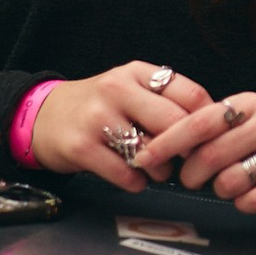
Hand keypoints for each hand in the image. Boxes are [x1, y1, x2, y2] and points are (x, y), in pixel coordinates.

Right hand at [29, 61, 212, 190]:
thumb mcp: (131, 88)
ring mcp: (97, 117)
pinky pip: (126, 174)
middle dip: (187, 149)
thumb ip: (166, 100)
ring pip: (152, 152)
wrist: (44, 116)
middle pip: (175, 123)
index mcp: (137, 72)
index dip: (208, 122)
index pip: (190, 94)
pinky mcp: (81, 147)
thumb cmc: (100, 106)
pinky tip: (133, 177)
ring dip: (161, 170)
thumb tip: (211, 127)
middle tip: (186, 161)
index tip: (211, 139)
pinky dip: (137, 183)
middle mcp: (117, 89)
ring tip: (155, 168)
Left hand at [133, 93, 255, 213]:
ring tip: (232, 185)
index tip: (144, 158)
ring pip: (231, 181)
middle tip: (193, 180)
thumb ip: (210, 131)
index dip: (168, 142)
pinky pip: (255, 201)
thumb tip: (161, 149)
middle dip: (192, 175)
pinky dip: (245, 204)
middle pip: (210, 155)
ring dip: (222, 191)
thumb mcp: (245, 124)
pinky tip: (253, 195)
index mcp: (250, 104)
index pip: (199, 122)